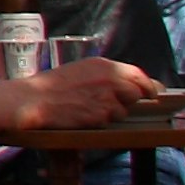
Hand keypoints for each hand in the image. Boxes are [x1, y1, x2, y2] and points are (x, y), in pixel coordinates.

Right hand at [0, 56, 159, 134]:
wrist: (33, 100)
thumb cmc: (52, 85)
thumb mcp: (80, 70)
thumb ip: (106, 76)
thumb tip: (133, 85)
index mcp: (103, 64)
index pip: (138, 74)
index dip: (147, 85)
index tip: (151, 93)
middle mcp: (109, 78)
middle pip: (137, 92)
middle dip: (130, 100)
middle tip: (113, 103)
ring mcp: (106, 97)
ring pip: (124, 109)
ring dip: (113, 112)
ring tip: (90, 108)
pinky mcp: (101, 114)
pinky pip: (110, 120)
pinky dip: (102, 120)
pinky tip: (84, 115)